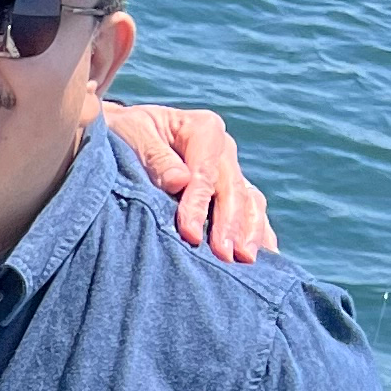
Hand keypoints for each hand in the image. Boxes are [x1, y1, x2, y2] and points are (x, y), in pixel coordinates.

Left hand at [104, 101, 274, 263]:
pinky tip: (265, 257)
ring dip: (249, 232)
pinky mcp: (230, 191)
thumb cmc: (125, 133)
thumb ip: (154, 157)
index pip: (205, 171)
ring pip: (249, 200)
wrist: (125, 134)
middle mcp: (224, 149)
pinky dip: (259, 232)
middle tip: (224, 256)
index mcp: (203, 129)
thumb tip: (180, 181)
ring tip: (246, 261)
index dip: (198, 203)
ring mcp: (230, 171)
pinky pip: (252, 211)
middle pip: (232, 189)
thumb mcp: (132, 134)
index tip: (189, 233)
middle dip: (229, 225)